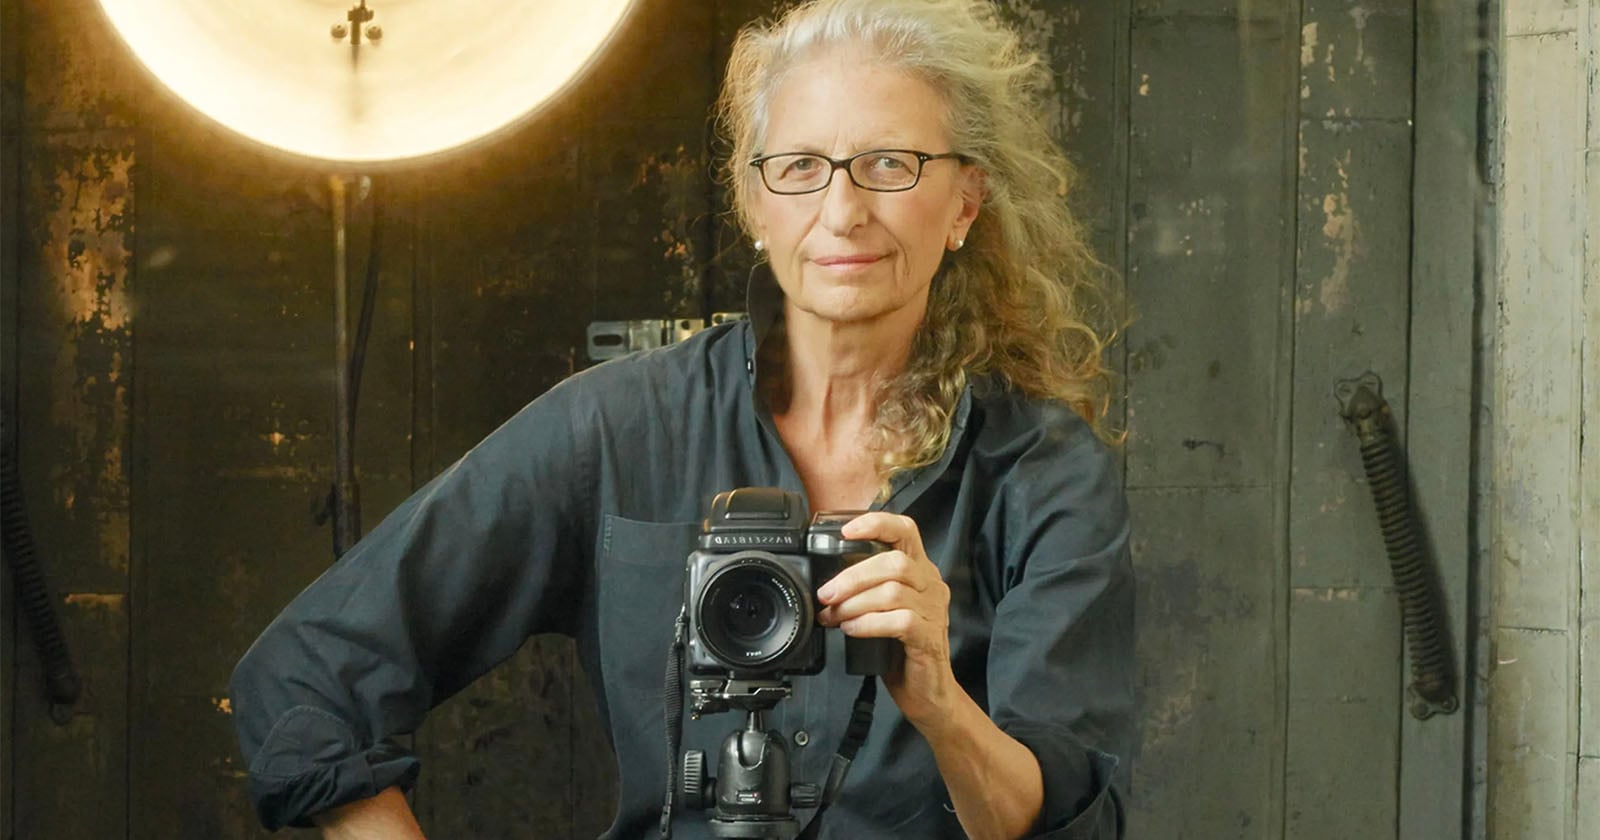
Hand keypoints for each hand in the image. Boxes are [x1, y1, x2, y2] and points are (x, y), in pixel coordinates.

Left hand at [816, 512, 955, 728]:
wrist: (927, 692)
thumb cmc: (901, 649)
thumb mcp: (883, 610)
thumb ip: (866, 590)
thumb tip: (824, 584)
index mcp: (920, 571)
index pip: (906, 530)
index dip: (877, 524)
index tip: (846, 531)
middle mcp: (931, 585)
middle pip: (894, 562)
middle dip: (852, 577)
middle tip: (826, 595)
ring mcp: (934, 611)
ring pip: (892, 591)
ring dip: (854, 603)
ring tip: (834, 617)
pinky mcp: (929, 637)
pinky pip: (899, 621)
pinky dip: (869, 623)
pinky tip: (852, 630)